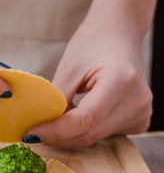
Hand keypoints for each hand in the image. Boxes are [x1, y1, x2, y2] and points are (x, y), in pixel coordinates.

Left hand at [23, 0, 154, 147]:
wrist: (118, 34)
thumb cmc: (92, 45)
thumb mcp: (69, 69)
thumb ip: (57, 101)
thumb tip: (42, 130)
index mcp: (121, 81)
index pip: (85, 119)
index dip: (55, 131)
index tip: (31, 135)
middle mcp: (137, 101)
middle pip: (90, 134)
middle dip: (59, 137)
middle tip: (35, 134)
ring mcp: (142, 113)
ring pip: (95, 138)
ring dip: (70, 135)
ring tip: (55, 121)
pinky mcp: (139, 122)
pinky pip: (104, 135)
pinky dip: (85, 131)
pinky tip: (77, 119)